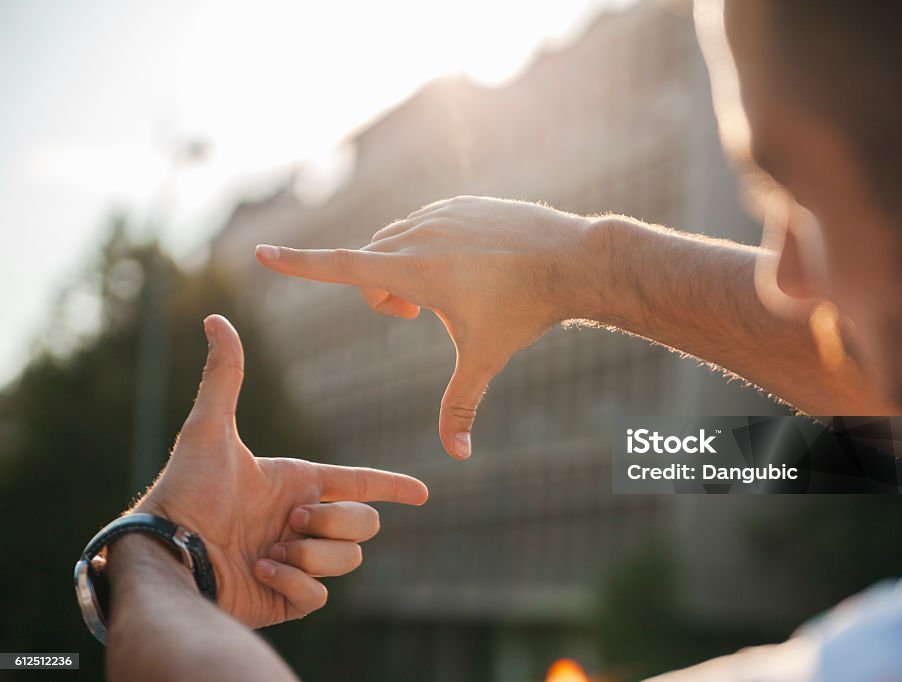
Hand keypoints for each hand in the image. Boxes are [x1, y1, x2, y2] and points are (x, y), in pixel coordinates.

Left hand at [133, 315, 428, 627]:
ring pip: (348, 560)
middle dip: (335, 522)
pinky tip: (260, 572)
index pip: (360, 484)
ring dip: (311, 554)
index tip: (422, 494)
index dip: (393, 486)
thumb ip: (223, 376)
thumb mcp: (208, 430)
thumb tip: (215, 318)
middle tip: (290, 522)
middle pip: (365, 524)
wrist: (166, 554)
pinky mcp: (288, 599)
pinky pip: (320, 595)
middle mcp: (302, 522)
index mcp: (298, 485)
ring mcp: (298, 562)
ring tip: (268, 551)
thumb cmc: (185, 490)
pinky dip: (293, 583)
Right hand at [255, 196, 600, 458]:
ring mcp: (440, 212)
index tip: (261, 253)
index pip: (340, 267)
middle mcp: (418, 234)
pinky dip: (427, 248)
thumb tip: (458, 457)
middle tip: (415, 316)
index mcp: (413, 270)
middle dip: (380, 293)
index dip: (298, 264)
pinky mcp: (460, 203)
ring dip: (401, 268)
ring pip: (394, 241)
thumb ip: (461, 406)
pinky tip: (467, 265)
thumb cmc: (525, 311)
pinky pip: (423, 224)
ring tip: (441, 293)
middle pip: (368, 263)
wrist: (573, 259)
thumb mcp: (484, 359)